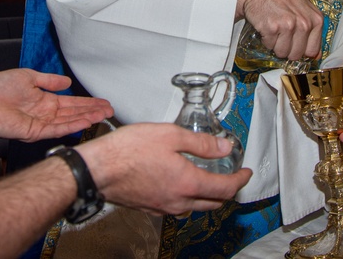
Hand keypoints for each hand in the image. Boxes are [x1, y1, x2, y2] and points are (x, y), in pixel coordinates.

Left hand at [0, 69, 112, 140]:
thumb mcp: (29, 77)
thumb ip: (49, 81)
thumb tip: (66, 82)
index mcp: (44, 101)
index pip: (71, 103)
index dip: (88, 103)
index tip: (103, 102)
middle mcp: (45, 114)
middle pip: (74, 113)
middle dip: (92, 112)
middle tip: (110, 110)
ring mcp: (41, 124)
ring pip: (69, 122)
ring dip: (86, 119)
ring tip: (103, 116)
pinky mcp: (34, 132)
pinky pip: (56, 129)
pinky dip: (71, 126)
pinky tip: (84, 122)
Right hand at [77, 123, 251, 215]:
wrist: (97, 169)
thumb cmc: (129, 150)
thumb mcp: (169, 135)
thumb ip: (201, 143)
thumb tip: (224, 148)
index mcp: (187, 183)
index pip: (225, 188)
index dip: (240, 180)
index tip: (245, 172)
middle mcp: (178, 201)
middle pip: (213, 203)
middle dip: (227, 191)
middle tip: (231, 176)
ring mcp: (163, 207)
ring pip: (195, 207)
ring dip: (207, 196)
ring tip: (208, 178)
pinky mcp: (149, 207)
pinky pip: (176, 207)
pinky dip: (187, 198)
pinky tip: (181, 184)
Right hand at [236, 0, 322, 60]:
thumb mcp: (304, 8)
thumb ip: (312, 30)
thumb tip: (315, 55)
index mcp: (316, 20)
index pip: (312, 50)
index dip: (302, 50)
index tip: (295, 44)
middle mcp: (304, 23)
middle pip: (296, 54)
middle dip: (287, 49)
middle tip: (282, 35)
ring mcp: (288, 26)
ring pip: (282, 53)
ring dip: (275, 44)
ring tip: (274, 29)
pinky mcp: (272, 28)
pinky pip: (269, 46)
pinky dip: (266, 39)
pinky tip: (267, 26)